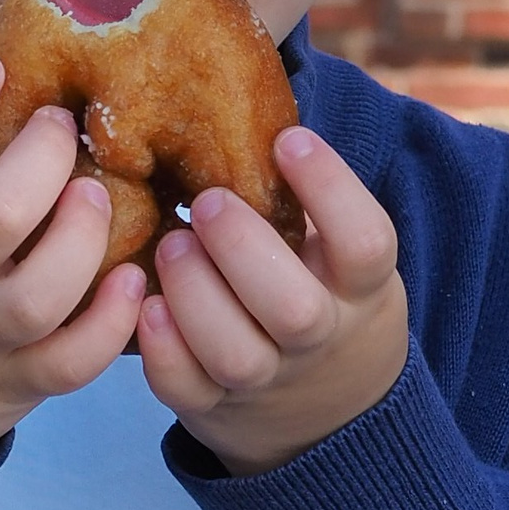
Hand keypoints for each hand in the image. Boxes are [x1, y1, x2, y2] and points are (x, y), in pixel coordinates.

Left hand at [136, 126, 406, 472]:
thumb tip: (243, 98)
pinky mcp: (215, 408)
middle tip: (206, 203)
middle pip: (296, 310)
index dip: (331, 190)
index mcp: (360, 288)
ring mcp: (268, 380)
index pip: (365, 242)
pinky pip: (186, 391)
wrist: (326, 411)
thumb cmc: (318, 292)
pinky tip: (143, 304)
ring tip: (169, 244)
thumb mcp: (339, 254)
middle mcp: (320, 337)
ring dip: (196, 296)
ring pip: (236, 354)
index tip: (288, 140)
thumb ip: (305, 203)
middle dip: (244, 251)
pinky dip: (162, 351)